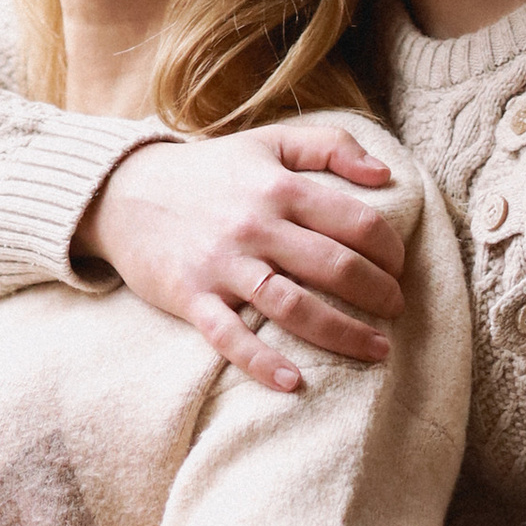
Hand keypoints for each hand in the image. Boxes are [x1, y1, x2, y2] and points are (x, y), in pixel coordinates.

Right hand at [80, 123, 405, 390]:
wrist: (125, 192)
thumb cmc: (210, 171)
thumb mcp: (269, 142)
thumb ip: (331, 146)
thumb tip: (387, 174)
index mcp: (279, 187)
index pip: (356, 223)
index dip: (390, 249)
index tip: (400, 267)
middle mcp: (255, 226)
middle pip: (335, 267)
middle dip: (378, 293)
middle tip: (397, 309)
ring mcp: (223, 266)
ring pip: (294, 307)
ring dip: (343, 333)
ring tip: (377, 350)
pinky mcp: (193, 298)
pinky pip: (231, 338)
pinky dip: (263, 363)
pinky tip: (293, 383)